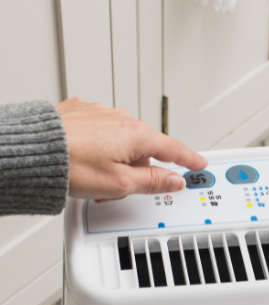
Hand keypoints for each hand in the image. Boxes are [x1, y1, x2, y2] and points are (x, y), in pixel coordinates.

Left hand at [55, 97, 207, 201]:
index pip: (173, 149)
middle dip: (137, 171)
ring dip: (116, 163)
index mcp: (137, 136)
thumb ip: (152, 183)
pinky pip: (103, 135)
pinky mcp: (83, 114)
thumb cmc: (69, 164)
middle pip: (144, 151)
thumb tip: (174, 181)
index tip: (199, 163)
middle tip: (119, 189)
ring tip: (94, 179)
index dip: (189, 159)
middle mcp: (122, 119)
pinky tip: (85, 162)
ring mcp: (102, 114)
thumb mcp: (120, 184)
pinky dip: (100, 150)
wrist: (31, 151)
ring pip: (122, 145)